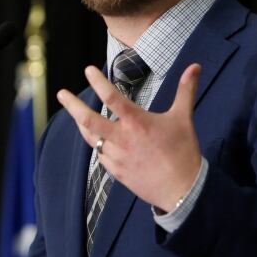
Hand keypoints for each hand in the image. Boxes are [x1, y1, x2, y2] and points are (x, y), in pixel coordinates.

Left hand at [56, 63, 202, 211]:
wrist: (182, 190)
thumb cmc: (184, 152)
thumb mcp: (184, 118)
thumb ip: (186, 90)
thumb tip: (195, 66)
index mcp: (137, 122)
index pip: (111, 97)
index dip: (97, 82)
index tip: (88, 70)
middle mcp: (122, 138)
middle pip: (88, 120)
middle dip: (72, 106)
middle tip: (61, 94)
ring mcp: (116, 157)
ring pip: (92, 138)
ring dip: (83, 125)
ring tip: (76, 114)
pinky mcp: (116, 172)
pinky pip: (101, 155)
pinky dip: (98, 145)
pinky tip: (99, 140)